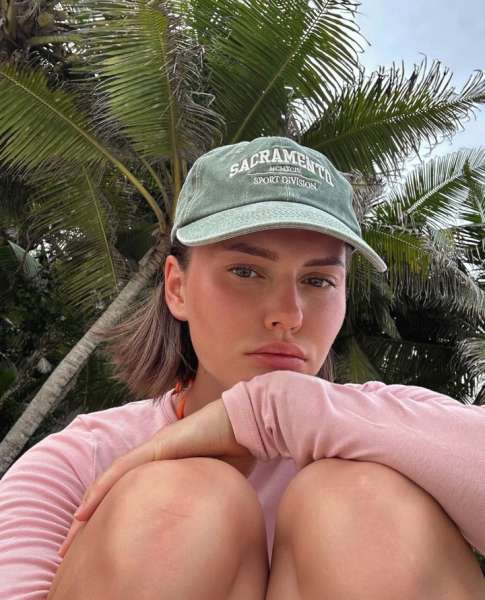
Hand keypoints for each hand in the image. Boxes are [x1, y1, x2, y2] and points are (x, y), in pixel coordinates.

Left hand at [58, 399, 253, 557]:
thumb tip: (200, 527)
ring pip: (111, 480)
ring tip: (72, 535)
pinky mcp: (157, 446)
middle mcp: (153, 457)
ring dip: (88, 507)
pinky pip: (123, 469)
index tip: (99, 542)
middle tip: (74, 548)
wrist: (247, 424)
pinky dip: (102, 488)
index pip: (130, 494)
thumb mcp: (214, 481)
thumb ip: (200, 497)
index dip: (111, 515)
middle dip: (92, 518)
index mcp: (165, 467)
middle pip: (114, 489)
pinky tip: (85, 508)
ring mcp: (153, 449)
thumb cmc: (235, 450)